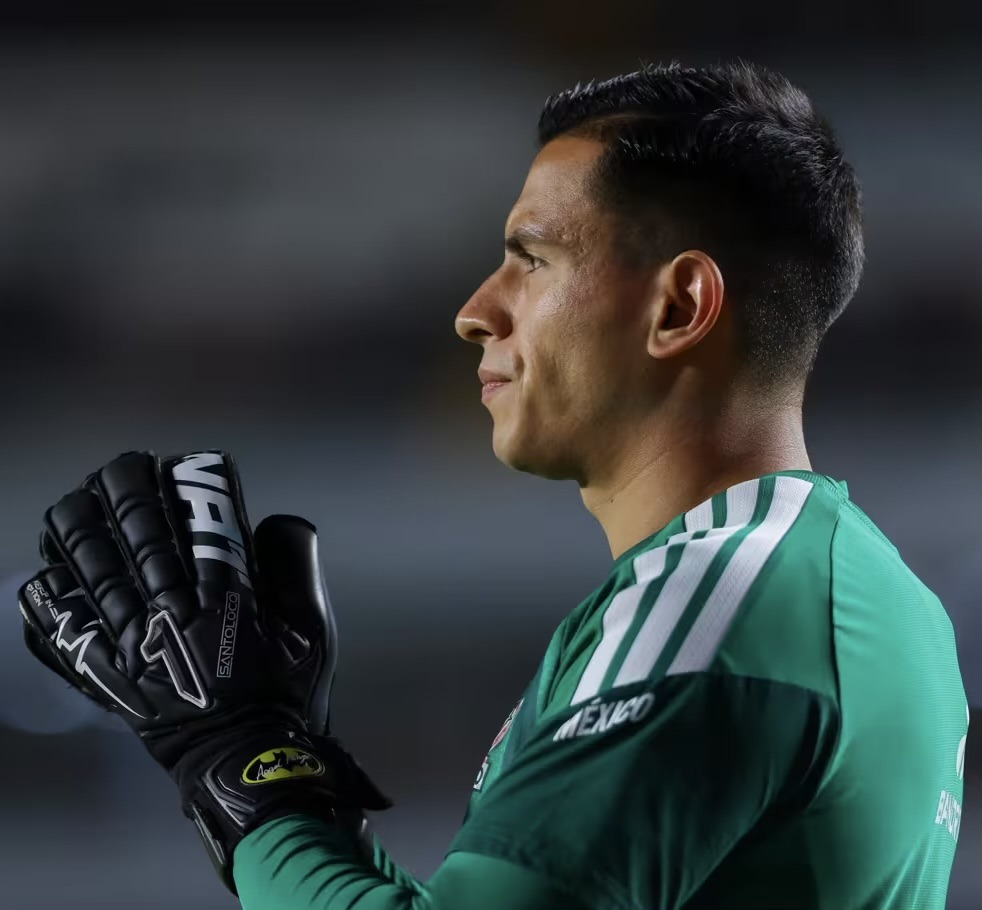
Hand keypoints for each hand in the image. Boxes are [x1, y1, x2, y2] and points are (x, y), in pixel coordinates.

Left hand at [17, 450, 389, 891]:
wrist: (247, 761)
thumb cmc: (287, 694)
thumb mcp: (315, 628)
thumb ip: (297, 567)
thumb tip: (275, 521)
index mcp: (225, 597)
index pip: (197, 522)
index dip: (185, 484)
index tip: (181, 461)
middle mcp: (172, 613)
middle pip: (137, 534)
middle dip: (126, 490)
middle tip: (125, 464)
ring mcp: (134, 644)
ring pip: (93, 571)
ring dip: (80, 530)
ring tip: (77, 499)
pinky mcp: (109, 674)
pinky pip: (66, 631)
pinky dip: (50, 599)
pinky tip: (44, 570)